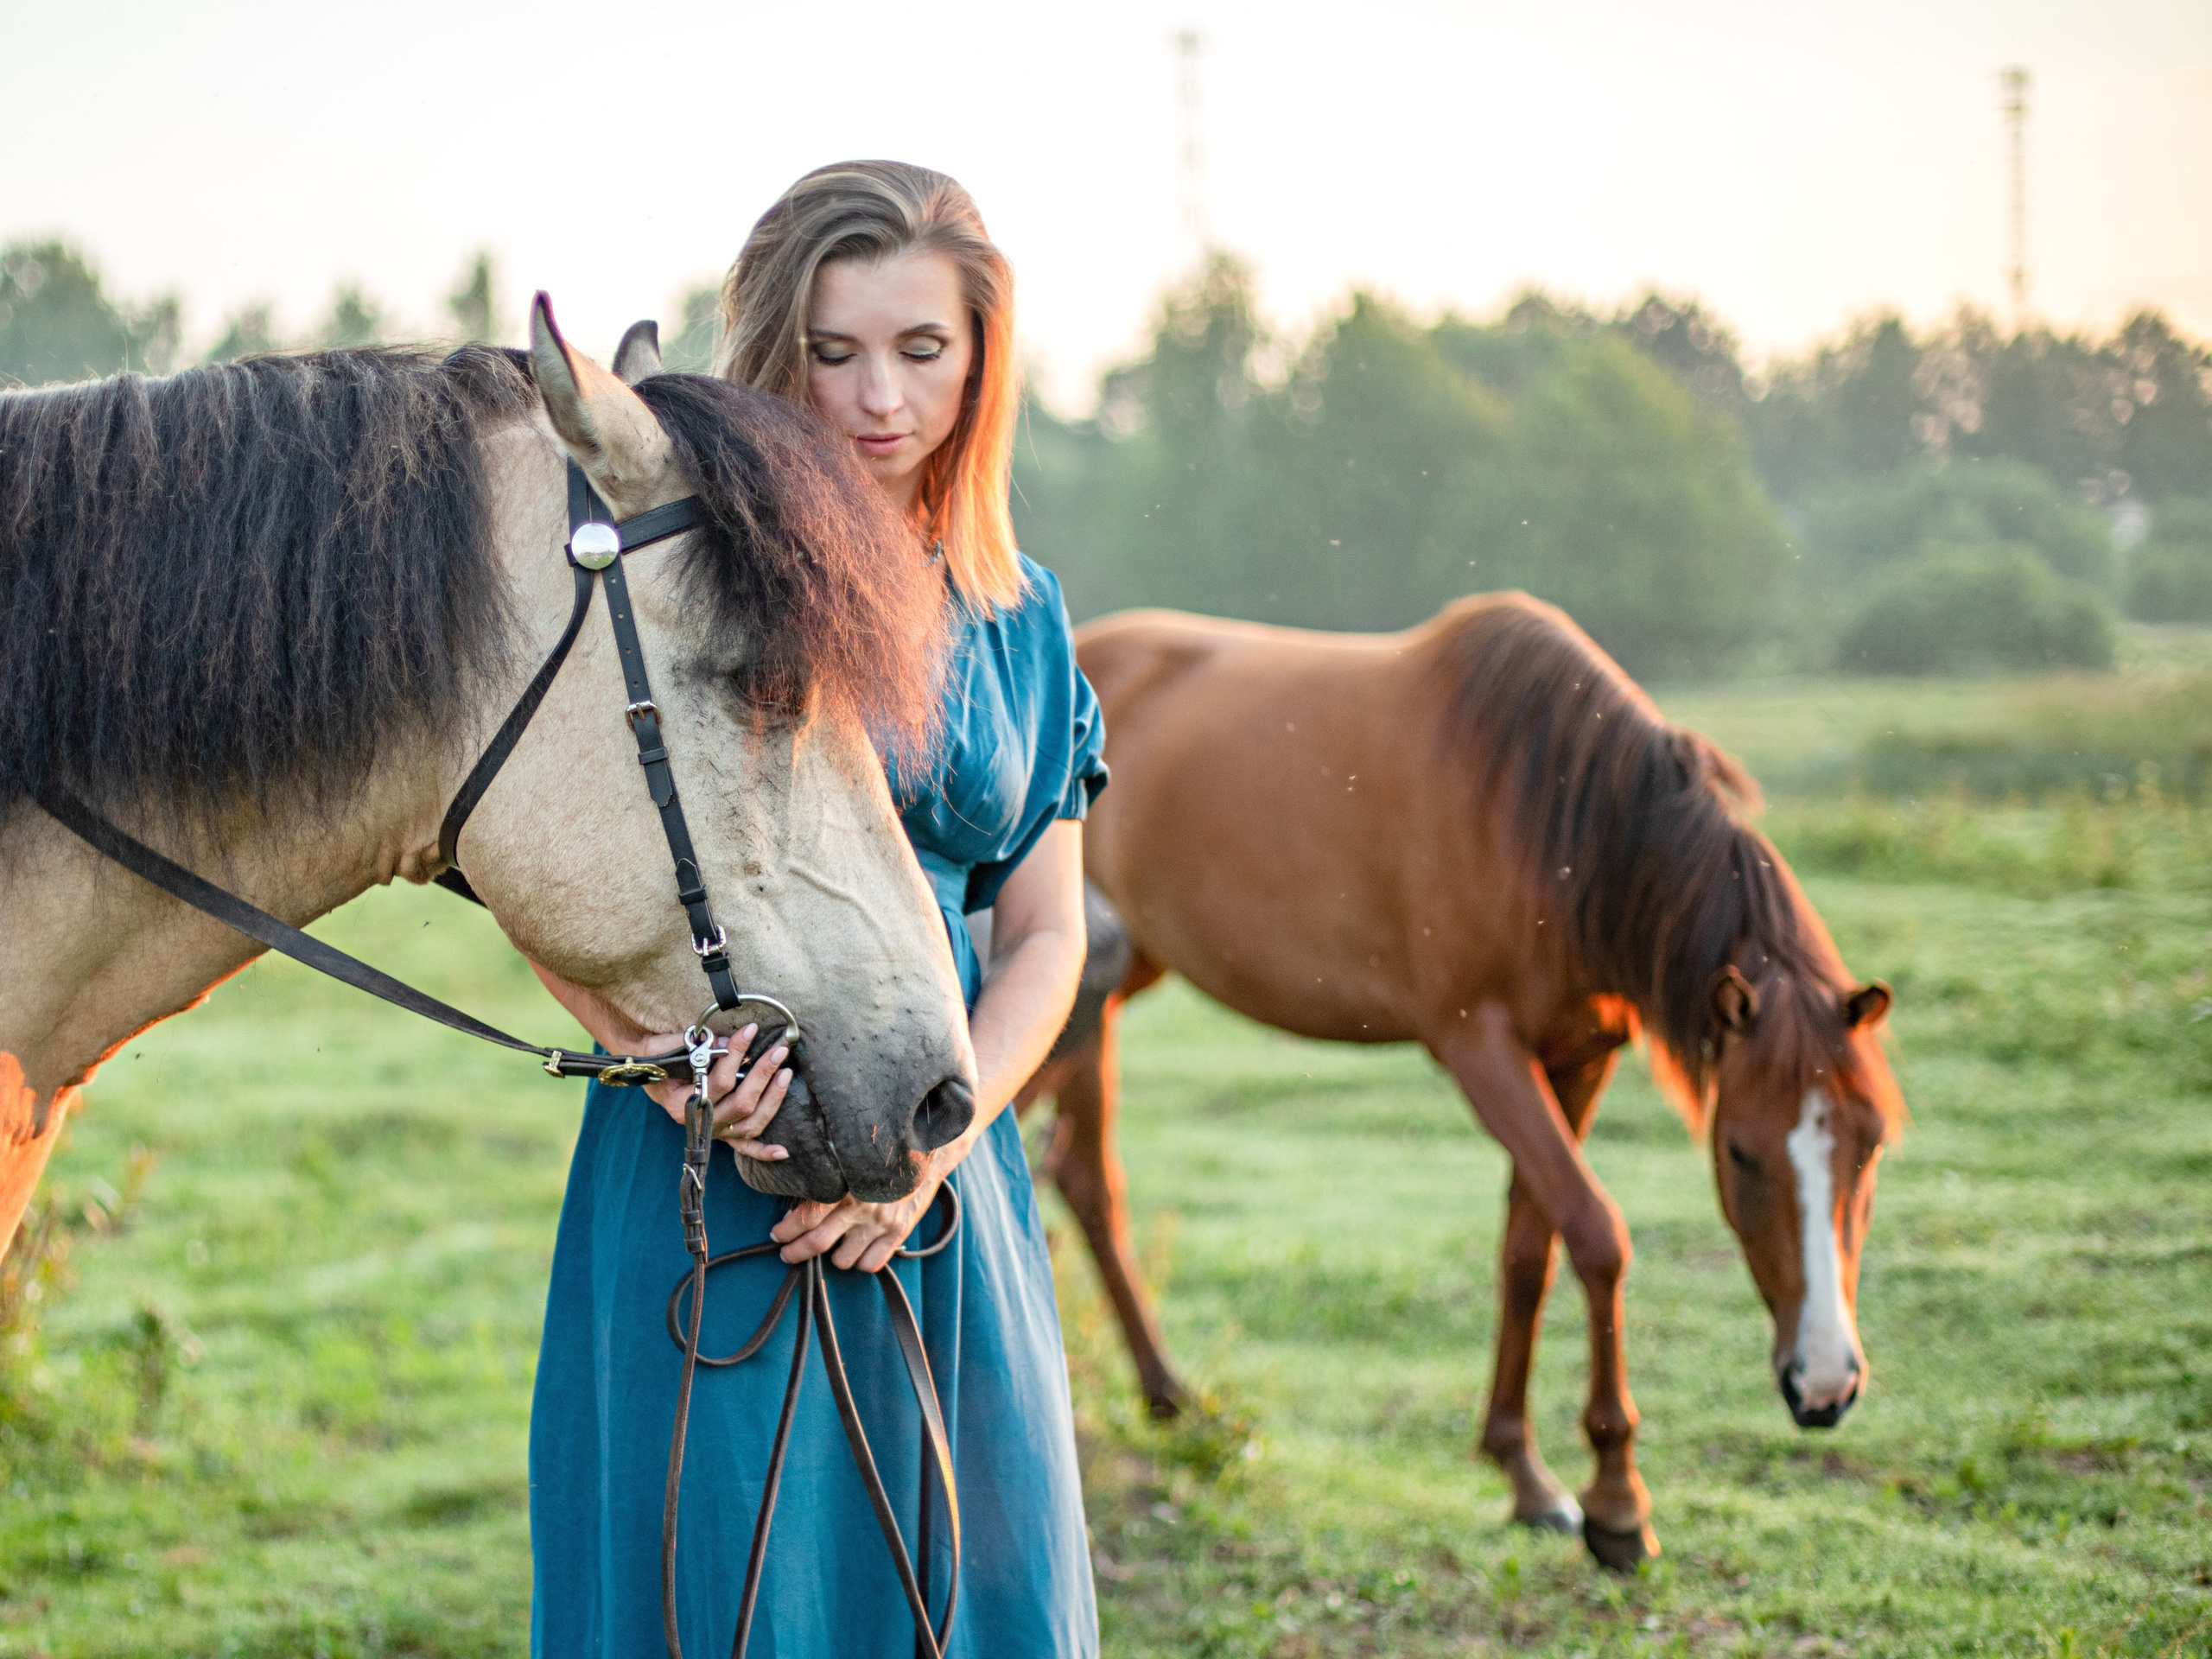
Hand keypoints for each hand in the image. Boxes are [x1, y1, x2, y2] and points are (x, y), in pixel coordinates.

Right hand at [641, 1023, 791, 1164]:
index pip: (719, 1081)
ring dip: (772, 1100)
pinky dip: (763, 1150)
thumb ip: (699, 1046)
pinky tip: (783, 1152)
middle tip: (778, 1051)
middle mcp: (700, 1122)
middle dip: (763, 1075)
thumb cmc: (661, 1058)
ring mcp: (713, 1131)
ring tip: (785, 1074)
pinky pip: (744, 1147)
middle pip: (741, 1104)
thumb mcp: (673, 1048)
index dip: (737, 1054)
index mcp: (683, 1102)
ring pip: (749, 1125)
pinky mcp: (722, 1136)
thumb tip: (730, 1042)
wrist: (649, 1072)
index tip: (751, 1030)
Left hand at [770, 1151, 955, 1272]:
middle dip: (794, 1253)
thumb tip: (794, 1208)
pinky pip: (870, 1265)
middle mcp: (861, 1206)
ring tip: (832, 1245)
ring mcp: (880, 1223)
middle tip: (787, 1253)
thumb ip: (824, 1184)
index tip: (777, 1233)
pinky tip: (857, 1249)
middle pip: (817, 1243)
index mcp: (844, 1185)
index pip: (806, 1217)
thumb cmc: (878, 1159)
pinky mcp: (898, 1233)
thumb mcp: (848, 1163)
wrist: (924, 1155)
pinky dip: (859, 1262)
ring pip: (842, 1260)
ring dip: (831, 1257)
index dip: (786, 1231)